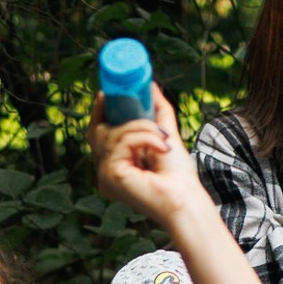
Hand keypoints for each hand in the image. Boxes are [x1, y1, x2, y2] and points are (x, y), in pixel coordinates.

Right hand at [90, 84, 208, 233]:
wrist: (185, 198)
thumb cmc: (178, 176)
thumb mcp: (165, 135)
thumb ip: (157, 112)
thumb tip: (151, 86)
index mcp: (115, 164)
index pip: (97, 135)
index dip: (98, 113)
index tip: (104, 94)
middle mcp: (105, 171)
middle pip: (97, 132)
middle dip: (116, 114)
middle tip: (130, 99)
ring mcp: (104, 174)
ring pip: (113, 133)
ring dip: (142, 128)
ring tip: (163, 139)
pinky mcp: (109, 175)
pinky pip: (122, 142)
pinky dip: (144, 138)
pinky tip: (161, 148)